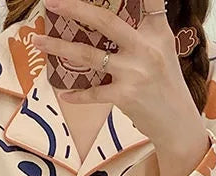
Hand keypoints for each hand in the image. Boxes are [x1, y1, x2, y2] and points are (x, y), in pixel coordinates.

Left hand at [32, 0, 209, 175]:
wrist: (178, 124)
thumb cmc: (166, 86)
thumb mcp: (162, 51)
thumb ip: (144, 31)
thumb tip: (111, 20)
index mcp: (157, 33)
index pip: (149, 0)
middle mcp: (146, 48)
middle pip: (105, 21)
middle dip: (74, 8)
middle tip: (50, 2)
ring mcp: (134, 72)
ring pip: (88, 55)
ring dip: (58, 48)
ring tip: (37, 42)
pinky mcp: (124, 96)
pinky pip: (92, 93)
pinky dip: (76, 94)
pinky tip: (64, 94)